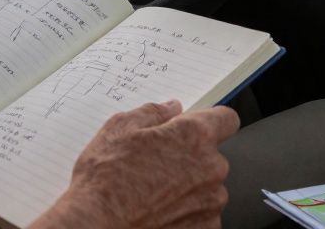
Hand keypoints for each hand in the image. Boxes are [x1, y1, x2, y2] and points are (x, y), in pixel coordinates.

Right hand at [30, 101, 238, 228]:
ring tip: (154, 191)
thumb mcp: (119, 129)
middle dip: (191, 156)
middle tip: (158, 162)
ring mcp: (211, 202)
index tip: (196, 128)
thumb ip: (152, 112)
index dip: (211, 121)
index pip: (226, 119)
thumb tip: (170, 108)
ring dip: (190, 185)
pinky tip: (159, 209)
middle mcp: (211, 168)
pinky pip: (203, 212)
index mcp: (193, 136)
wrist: (97, 225)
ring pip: (208, 186)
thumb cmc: (106, 179)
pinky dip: (187, 211)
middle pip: (213, 155)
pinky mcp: (206, 227)